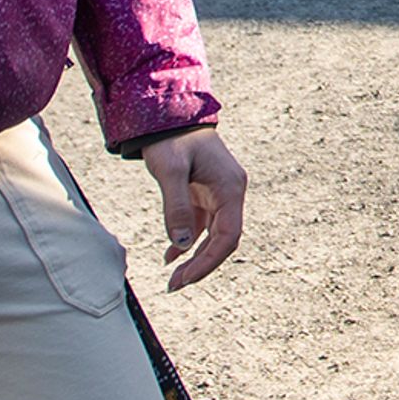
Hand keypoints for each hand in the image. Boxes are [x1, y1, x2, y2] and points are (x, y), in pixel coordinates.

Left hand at [144, 125, 247, 289]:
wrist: (168, 114)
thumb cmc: (171, 139)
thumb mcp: (170, 172)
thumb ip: (176, 208)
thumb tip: (180, 245)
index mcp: (230, 188)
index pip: (228, 236)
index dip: (209, 261)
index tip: (186, 278)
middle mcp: (230, 193)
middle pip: (223, 240)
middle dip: (201, 265)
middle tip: (176, 285)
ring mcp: (218, 194)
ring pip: (213, 236)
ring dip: (194, 257)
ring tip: (173, 278)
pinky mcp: (204, 194)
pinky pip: (201, 225)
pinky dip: (186, 241)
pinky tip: (170, 255)